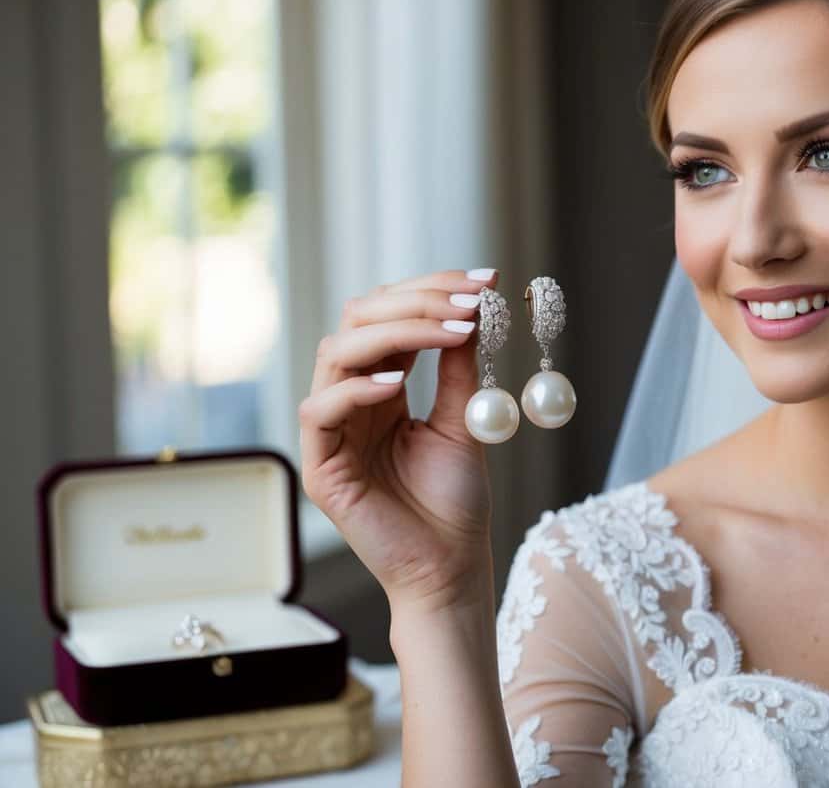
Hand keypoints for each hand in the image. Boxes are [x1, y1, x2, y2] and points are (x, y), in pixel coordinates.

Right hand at [299, 268, 498, 615]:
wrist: (449, 569)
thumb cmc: (454, 504)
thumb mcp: (463, 421)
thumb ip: (458, 369)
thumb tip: (472, 310)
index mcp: (381, 388)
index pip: (390, 317)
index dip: (432, 291)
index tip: (486, 280)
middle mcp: (350, 400)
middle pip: (360, 320)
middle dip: (417, 300)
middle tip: (470, 299)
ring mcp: (331, 431)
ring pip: (337, 353)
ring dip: (396, 332)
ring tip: (449, 330)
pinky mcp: (320, 466)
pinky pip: (321, 410)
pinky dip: (358, 388)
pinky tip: (400, 385)